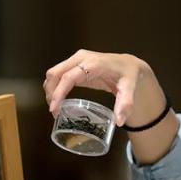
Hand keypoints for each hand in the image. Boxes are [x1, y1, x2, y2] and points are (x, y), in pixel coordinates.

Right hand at [42, 50, 163, 126]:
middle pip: (55, 73)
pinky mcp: (75, 65)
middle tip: (54, 112)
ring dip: (50, 90)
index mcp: (92, 63)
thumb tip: (119, 121)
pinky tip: (58, 100)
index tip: (54, 109)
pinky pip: (59, 75)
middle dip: (50, 93)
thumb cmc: (128, 75)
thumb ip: (125, 103)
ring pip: (54, 73)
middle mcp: (81, 58)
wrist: (129, 65)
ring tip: (55, 108)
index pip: (68, 77)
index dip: (58, 93)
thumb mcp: (130, 88)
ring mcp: (76, 60)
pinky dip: (54, 87)